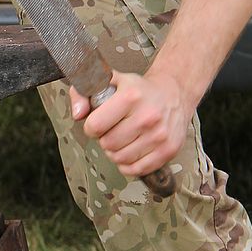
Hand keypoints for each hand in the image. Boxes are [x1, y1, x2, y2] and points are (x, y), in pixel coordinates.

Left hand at [69, 71, 193, 175]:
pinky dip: (128, 164)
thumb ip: (83, 92)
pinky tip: (131, 150)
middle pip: (108, 144)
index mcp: (131, 97)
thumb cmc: (138, 89)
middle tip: (113, 130)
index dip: (91, 127)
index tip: (98, 122)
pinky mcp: (168, 150)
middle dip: (104, 139)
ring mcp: (159, 135)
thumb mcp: (109, 81)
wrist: (174, 93)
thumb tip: (78, 114)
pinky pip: (137, 169)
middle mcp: (147, 117)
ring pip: (120, 159)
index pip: (95, 125)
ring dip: (115, 152)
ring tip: (122, 139)